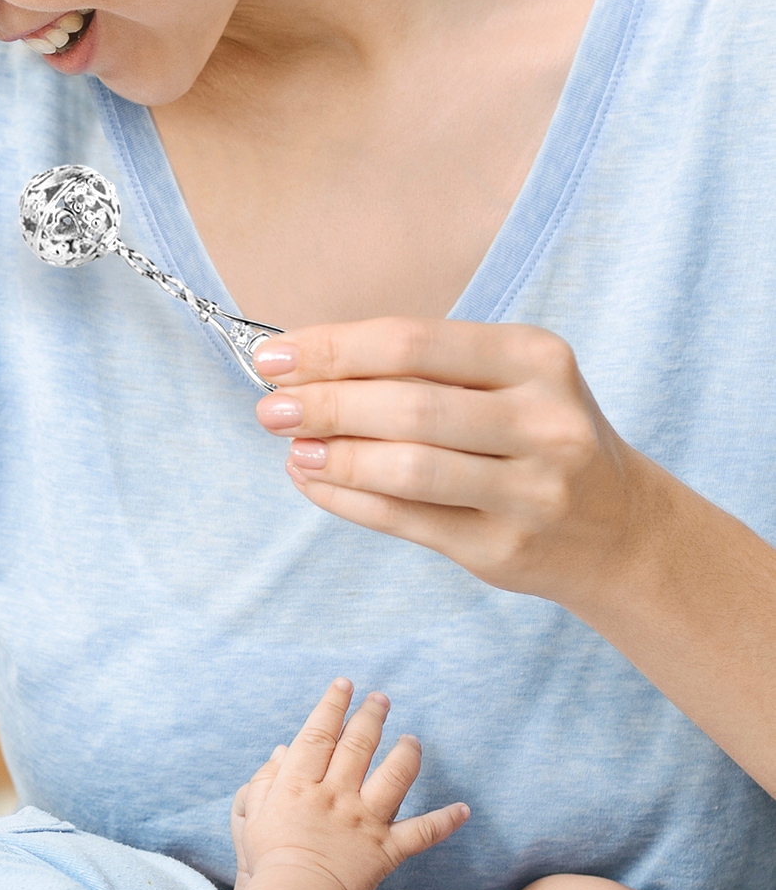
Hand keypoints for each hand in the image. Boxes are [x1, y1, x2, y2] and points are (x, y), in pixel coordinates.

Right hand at [231, 679, 468, 889]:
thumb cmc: (268, 861)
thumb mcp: (252, 815)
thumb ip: (265, 780)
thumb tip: (282, 751)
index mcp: (299, 784)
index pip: (318, 733)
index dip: (332, 705)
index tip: (345, 685)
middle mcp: (335, 796)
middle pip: (358, 744)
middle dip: (371, 716)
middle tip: (381, 699)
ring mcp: (364, 821)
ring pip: (394, 776)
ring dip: (407, 753)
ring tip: (412, 739)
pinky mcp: (386, 851)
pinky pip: (422, 833)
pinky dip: (445, 822)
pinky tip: (463, 810)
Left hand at [253, 318, 653, 604]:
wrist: (619, 527)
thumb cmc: (536, 437)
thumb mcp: (506, 382)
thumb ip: (420, 370)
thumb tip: (305, 367)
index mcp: (536, 358)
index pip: (412, 342)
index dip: (332, 348)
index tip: (273, 357)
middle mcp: (544, 421)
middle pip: (407, 405)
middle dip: (324, 404)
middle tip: (270, 407)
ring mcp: (530, 490)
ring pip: (407, 469)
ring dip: (334, 457)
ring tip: (291, 448)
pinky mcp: (503, 547)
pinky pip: (405, 520)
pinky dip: (347, 499)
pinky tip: (313, 481)